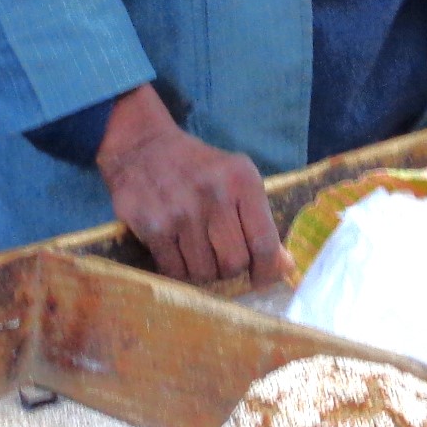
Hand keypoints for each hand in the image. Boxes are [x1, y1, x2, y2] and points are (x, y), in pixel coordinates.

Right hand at [96, 85, 290, 285]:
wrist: (142, 146)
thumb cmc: (197, 167)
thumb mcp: (235, 179)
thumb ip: (259, 220)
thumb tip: (284, 266)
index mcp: (242, 180)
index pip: (264, 242)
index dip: (267, 270)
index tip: (261, 280)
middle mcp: (214, 194)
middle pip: (234, 263)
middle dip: (230, 269)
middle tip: (221, 258)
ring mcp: (181, 211)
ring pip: (204, 272)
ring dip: (203, 271)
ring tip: (197, 252)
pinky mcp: (153, 226)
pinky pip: (174, 270)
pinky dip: (178, 270)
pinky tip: (176, 252)